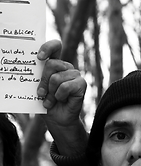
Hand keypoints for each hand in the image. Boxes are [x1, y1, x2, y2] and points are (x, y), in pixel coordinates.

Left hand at [37, 40, 87, 154]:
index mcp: (56, 64)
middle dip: (44, 81)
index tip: (39, 58)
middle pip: (52, 64)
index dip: (48, 48)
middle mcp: (66, 67)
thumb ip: (39, 77)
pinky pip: (66, 86)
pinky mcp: (82, 84)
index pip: (56, 46)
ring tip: (52, 100)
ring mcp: (75, 75)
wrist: (58, 119)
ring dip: (52, 92)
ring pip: (57, 78)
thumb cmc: (47, 103)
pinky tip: (61, 100)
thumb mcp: (39, 87)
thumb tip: (32, 68)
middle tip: (41, 94)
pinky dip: (60, 95)